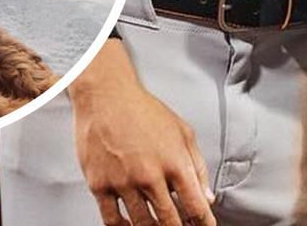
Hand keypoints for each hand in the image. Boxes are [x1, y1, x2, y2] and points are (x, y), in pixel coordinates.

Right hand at [69, 40, 214, 225]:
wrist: (104, 95)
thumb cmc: (141, 109)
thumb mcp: (182, 131)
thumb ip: (198, 166)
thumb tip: (207, 196)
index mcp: (174, 163)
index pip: (196, 207)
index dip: (203, 223)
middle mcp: (150, 175)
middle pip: (170, 221)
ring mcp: (123, 182)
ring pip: (142, 224)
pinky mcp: (99, 184)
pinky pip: (112, 220)